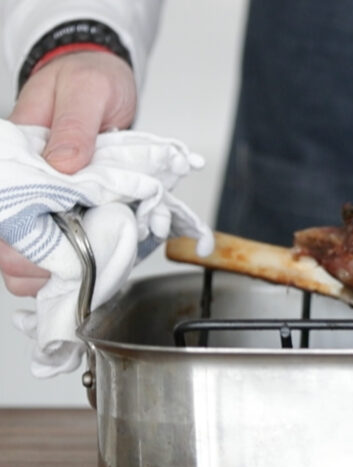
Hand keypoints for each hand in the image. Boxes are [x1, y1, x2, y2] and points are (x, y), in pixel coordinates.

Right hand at [2, 51, 135, 296]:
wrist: (103, 77)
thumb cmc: (88, 79)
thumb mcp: (86, 91)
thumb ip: (74, 128)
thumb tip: (63, 164)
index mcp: (11, 158)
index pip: (1, 216)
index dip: (22, 245)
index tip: (62, 248)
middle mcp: (22, 186)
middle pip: (11, 253)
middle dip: (45, 267)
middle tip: (89, 258)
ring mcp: (44, 202)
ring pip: (36, 262)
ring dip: (66, 270)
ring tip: (102, 257)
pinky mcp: (68, 210)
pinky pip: (68, 250)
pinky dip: (90, 259)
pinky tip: (109, 252)